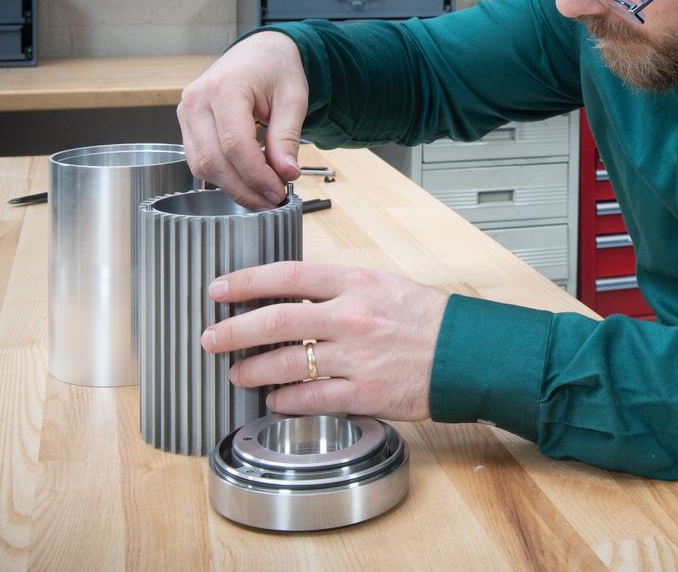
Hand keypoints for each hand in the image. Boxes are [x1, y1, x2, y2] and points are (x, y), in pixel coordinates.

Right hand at [177, 31, 307, 209]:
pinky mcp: (187, 122)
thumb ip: (287, 137)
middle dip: (244, 188)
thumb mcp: (293, 98)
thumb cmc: (276, 68)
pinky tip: (247, 179)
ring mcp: (186, 111)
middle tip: (272, 200)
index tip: (278, 192)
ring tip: (263, 193)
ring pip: (201, 165)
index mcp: (225, 88)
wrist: (260, 51)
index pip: (235, 145)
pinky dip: (222, 175)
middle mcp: (197, 99)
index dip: (256, 175)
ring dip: (232, 186)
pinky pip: (199, 159)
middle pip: (213, 160)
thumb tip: (286, 173)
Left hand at [199, 261, 449, 420]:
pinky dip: (284, 401)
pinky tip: (275, 400)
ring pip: (284, 364)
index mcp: (356, 283)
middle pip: (274, 321)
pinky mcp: (362, 394)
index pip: (287, 276)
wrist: (465, 353)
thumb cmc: (427, 320)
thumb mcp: (384, 286)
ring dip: (252, 371)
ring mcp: (355, 357)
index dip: (245, 281)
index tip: (219, 289)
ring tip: (238, 374)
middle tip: (211, 338)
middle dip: (232, 331)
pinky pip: (308, 399)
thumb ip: (340, 290)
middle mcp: (351, 317)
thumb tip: (293, 298)